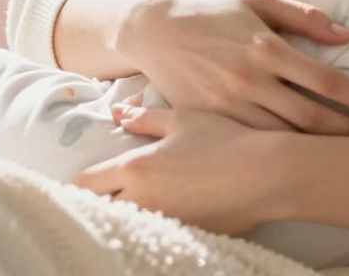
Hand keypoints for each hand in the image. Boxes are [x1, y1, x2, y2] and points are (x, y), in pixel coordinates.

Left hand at [73, 103, 285, 234]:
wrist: (265, 174)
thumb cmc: (224, 139)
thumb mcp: (183, 119)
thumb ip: (145, 118)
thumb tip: (117, 113)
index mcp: (136, 168)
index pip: (88, 183)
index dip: (83, 180)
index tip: (89, 176)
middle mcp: (143, 200)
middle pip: (100, 210)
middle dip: (100, 200)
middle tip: (108, 190)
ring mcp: (163, 222)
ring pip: (126, 224)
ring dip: (125, 212)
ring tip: (135, 200)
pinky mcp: (184, 235)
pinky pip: (154, 231)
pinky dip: (151, 224)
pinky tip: (164, 211)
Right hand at [120, 0, 348, 135]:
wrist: (155, 30)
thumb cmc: (211, 12)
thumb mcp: (257, 0)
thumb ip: (303, 16)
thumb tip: (346, 33)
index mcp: (265, 46)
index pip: (322, 79)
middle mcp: (249, 78)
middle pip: (309, 116)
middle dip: (347, 131)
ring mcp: (228, 104)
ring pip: (282, 136)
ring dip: (318, 148)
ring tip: (346, 156)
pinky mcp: (210, 120)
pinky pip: (252, 142)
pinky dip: (279, 152)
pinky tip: (300, 159)